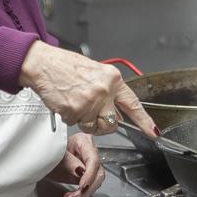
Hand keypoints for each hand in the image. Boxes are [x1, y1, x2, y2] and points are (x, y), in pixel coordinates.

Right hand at [18, 41, 156, 136]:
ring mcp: (90, 102)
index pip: (133, 104)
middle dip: (102, 123)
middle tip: (90, 111)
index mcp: (113, 79)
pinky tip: (66, 103)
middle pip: (112, 123)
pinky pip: (76, 125)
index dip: (144, 121)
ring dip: (84, 121)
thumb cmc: (65, 67)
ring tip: (76, 103)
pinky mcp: (75, 111)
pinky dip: (70, 118)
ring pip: (93, 127)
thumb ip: (109, 91)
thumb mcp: (95, 73)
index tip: (153, 132)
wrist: (43, 64)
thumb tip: (117, 110)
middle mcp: (105, 91)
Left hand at [46, 133, 104, 196]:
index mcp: (83, 141)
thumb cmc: (46, 153)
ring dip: (84, 193)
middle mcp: (89, 151)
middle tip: (76, 196)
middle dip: (88, 187)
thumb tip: (80, 171)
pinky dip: (81, 193)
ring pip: (96, 181)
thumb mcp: (55, 156)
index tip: (82, 187)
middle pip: (98, 171)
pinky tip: (71, 196)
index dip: (89, 175)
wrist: (41, 160)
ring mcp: (88, 163)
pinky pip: (89, 186)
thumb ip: (69, 162)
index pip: (93, 160)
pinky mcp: (86, 174)